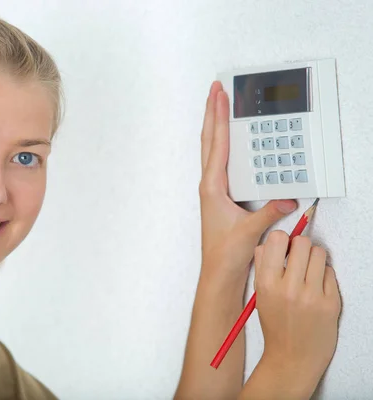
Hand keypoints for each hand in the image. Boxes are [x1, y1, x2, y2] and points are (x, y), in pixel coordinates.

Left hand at [199, 82, 296, 279]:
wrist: (218, 269)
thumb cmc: (226, 251)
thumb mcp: (250, 230)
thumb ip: (269, 212)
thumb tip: (288, 198)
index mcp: (212, 186)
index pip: (216, 145)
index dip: (218, 118)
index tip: (219, 96)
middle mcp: (209, 183)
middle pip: (209, 139)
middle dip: (211, 112)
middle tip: (215, 89)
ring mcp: (212, 187)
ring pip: (211, 148)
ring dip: (214, 125)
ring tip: (218, 104)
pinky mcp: (218, 193)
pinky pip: (219, 160)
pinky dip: (221, 143)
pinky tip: (227, 138)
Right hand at [254, 231, 340, 390]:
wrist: (293, 358)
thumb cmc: (275, 325)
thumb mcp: (260, 295)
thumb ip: (261, 267)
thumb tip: (267, 243)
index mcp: (267, 284)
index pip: (276, 239)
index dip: (281, 240)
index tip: (283, 246)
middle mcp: (289, 288)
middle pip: (301, 242)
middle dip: (300, 246)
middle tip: (298, 258)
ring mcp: (312, 295)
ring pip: (319, 253)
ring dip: (314, 258)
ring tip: (308, 271)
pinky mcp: (331, 302)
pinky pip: (330, 272)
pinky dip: (324, 275)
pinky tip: (317, 286)